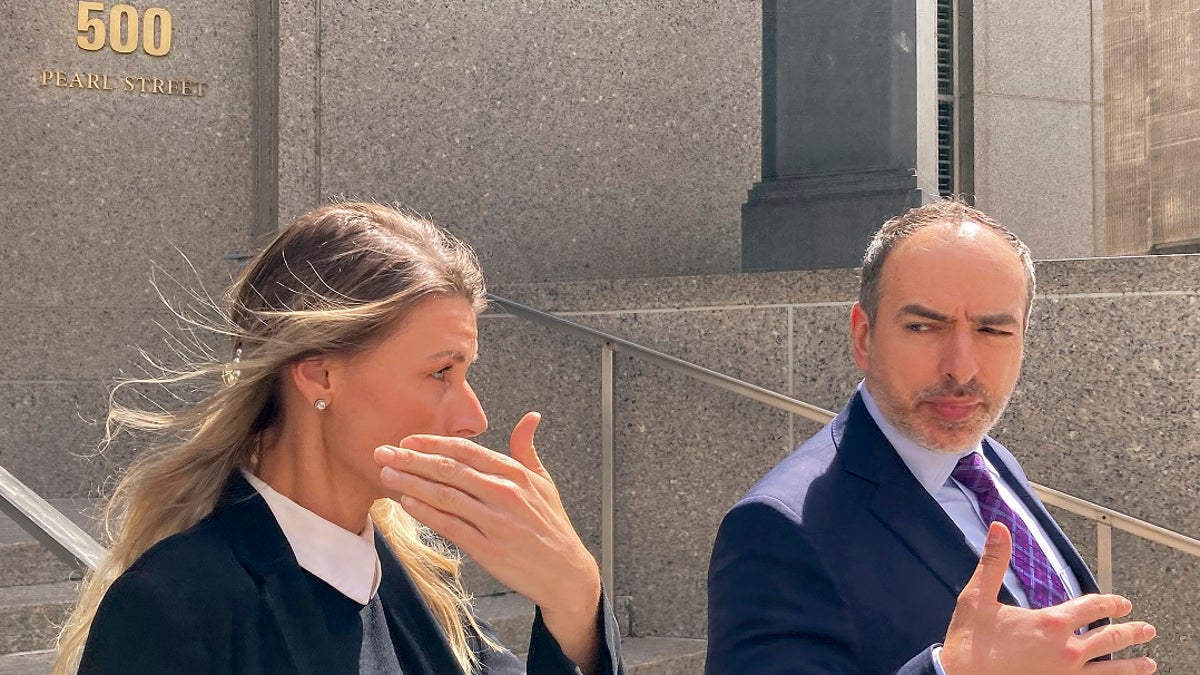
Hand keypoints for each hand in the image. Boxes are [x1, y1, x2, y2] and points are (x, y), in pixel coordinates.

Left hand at [375, 412, 601, 671]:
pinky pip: (450, 526)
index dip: (432, 444)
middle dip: (411, 460)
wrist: (565, 573)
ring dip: (411, 484)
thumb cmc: (552, 525)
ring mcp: (495, 521)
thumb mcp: (544, 482)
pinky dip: (426, 513)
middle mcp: (504, 493)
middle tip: (382, 453)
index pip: (466, 451)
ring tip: (386, 475)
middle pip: (449, 470)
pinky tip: (407, 503)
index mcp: (515, 473)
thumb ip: (527, 449)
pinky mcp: (488, 549)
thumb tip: (530, 417)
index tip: (407, 440)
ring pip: (444, 496)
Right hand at [940, 522, 1156, 674]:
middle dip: (1131, 632)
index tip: (1123, 604)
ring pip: (1111, 670)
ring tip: (1148, 663)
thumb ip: (993, 562)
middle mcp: (1066, 651)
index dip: (1111, 604)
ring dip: (1132, 665)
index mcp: (1050, 623)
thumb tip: (999, 529)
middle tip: (1146, 630)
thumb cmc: (969, 643)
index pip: (1092, 608)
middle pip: (1110, 639)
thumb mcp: (977, 597)